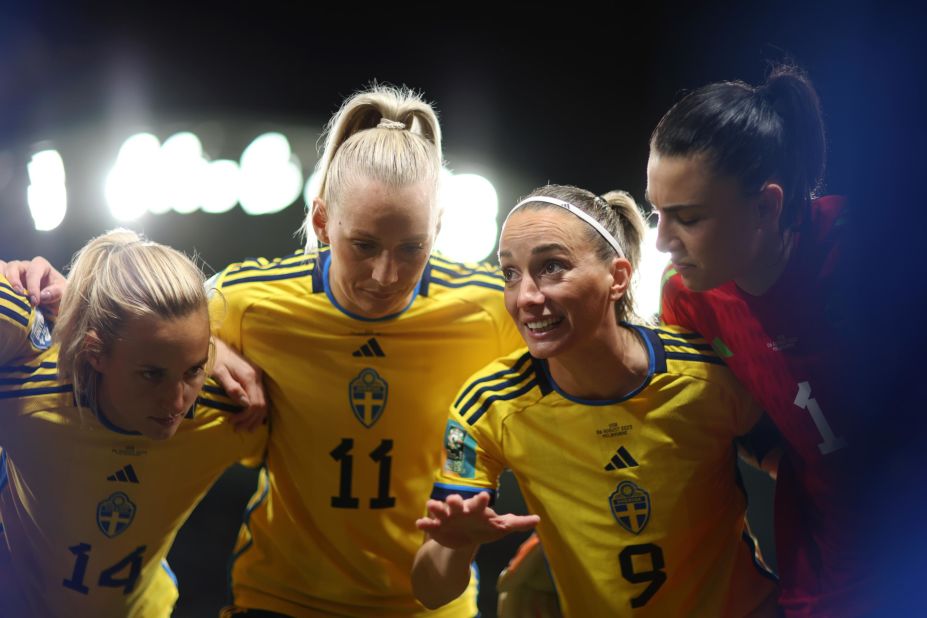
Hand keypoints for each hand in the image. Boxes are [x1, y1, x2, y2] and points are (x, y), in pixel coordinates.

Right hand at [0, 257, 66, 313]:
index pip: (34, 271)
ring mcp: (14, 273)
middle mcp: (26, 267)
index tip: (35, 300)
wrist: (53, 303)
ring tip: (5, 293)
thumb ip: (57, 292)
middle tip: (18, 295)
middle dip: (14, 280)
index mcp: (41, 266)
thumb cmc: (59, 294)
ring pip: (3, 269)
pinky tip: (2, 292)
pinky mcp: (7, 281)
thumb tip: (43, 294)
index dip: (33, 285)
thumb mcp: (64, 293)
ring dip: (2, 280)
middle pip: (14, 266)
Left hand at [211, 338, 267, 430]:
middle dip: (251, 420)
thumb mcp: (219, 372)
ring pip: (264, 402)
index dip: (245, 416)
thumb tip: (244, 403)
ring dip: (255, 417)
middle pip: (262, 405)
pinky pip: (261, 397)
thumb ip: (232, 387)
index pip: (255, 403)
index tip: (232, 422)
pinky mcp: (255, 376)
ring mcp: (258, 376)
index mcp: (249, 376)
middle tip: (237, 429)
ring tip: (243, 427)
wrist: (216, 344)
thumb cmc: (214, 358)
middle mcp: (257, 376)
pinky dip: (256, 410)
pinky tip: (249, 416)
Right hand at [416, 492, 539, 548]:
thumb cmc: (484, 527)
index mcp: (477, 509)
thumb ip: (517, 523)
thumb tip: (538, 519)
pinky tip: (420, 524)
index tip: (486, 496)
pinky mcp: (436, 527)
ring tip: (432, 507)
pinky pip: (429, 525)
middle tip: (454, 500)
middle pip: (457, 502)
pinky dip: (424, 524)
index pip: (480, 503)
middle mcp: (461, 509)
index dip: (482, 500)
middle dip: (455, 501)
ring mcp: (447, 517)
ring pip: (440, 509)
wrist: (465, 537)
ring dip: (436, 508)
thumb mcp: (501, 526)